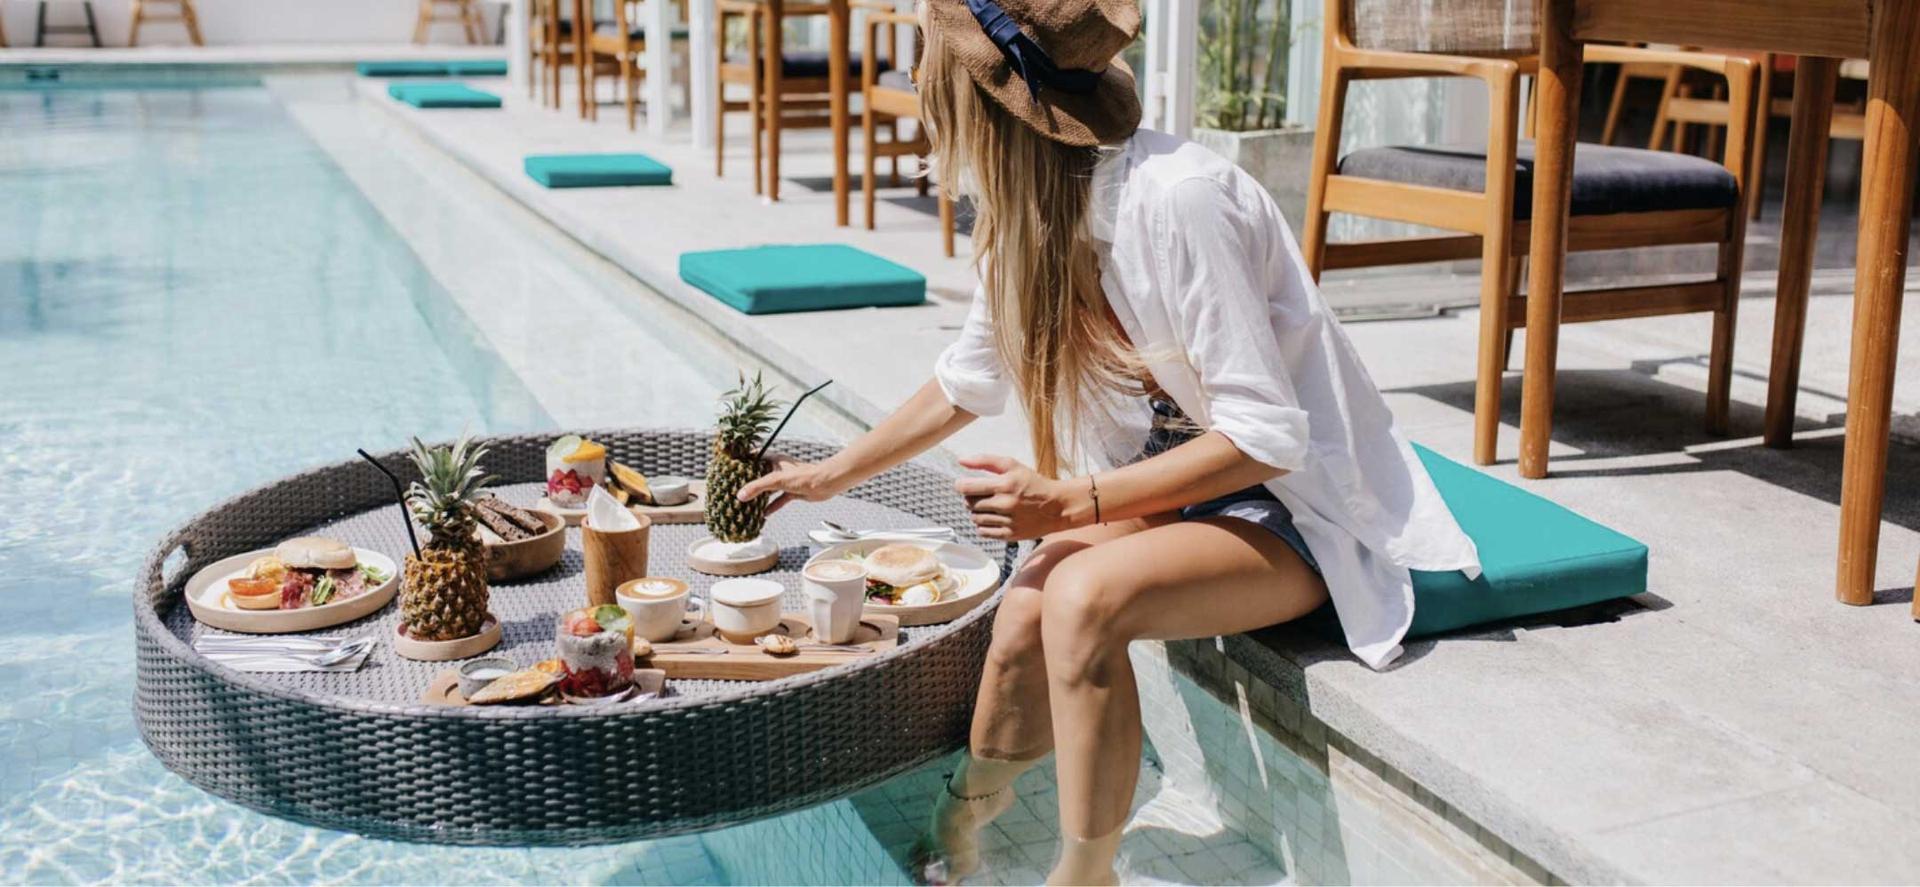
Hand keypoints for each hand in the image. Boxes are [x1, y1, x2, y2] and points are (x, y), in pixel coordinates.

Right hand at [736, 453, 845, 514]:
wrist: (825, 483)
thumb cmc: (804, 476)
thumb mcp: (776, 480)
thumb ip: (758, 487)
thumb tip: (740, 495)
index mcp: (774, 460)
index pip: (754, 457)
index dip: (743, 461)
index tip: (730, 466)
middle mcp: (779, 469)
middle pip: (760, 475)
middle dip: (749, 482)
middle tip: (735, 488)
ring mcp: (786, 481)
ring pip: (769, 489)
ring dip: (760, 496)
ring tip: (746, 503)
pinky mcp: (792, 492)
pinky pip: (778, 500)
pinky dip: (772, 506)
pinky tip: (764, 514)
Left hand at [953, 454, 1088, 541]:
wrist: (1057, 506)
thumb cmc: (1033, 483)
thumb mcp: (1012, 465)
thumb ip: (985, 461)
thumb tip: (961, 460)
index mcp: (1004, 484)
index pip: (967, 488)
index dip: (960, 486)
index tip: (963, 485)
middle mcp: (1005, 504)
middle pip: (970, 504)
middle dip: (971, 498)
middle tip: (982, 495)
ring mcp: (1007, 521)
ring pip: (975, 518)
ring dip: (977, 512)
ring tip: (990, 506)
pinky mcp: (1010, 535)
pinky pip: (983, 532)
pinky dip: (983, 526)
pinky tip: (993, 518)